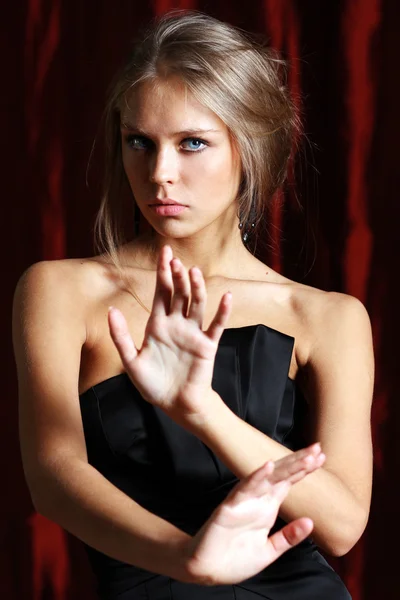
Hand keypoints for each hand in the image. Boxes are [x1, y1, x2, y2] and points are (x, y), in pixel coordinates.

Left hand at [108, 245, 231, 423]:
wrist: (175, 404)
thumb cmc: (153, 384)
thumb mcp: (131, 361)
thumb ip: (120, 336)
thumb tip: (110, 310)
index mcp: (158, 324)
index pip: (161, 292)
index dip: (162, 272)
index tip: (164, 252)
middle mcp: (177, 324)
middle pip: (178, 293)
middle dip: (177, 275)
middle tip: (174, 258)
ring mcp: (193, 333)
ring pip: (196, 304)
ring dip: (196, 288)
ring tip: (193, 272)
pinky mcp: (207, 345)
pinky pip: (216, 325)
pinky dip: (222, 311)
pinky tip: (225, 296)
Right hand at [184, 443, 324, 585]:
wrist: (208, 571)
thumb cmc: (235, 560)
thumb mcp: (269, 551)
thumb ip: (288, 538)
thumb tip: (310, 522)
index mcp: (267, 508)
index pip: (288, 483)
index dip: (303, 470)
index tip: (320, 457)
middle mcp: (258, 500)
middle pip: (281, 476)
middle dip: (299, 462)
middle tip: (317, 448)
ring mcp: (244, 502)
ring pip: (267, 478)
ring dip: (284, 467)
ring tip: (304, 457)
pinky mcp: (229, 507)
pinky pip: (244, 489)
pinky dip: (255, 477)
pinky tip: (268, 466)